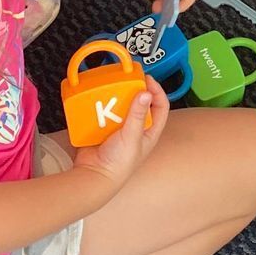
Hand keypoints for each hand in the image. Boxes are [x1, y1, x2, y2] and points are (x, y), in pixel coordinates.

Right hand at [74, 77, 170, 193]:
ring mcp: (119, 128)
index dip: (157, 91)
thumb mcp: (132, 136)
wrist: (94, 175)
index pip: (161, 106)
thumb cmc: (119, 164)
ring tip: (112, 88)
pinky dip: (101, 105)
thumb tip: (147, 93)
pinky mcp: (104, 128)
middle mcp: (136, 128)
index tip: (147, 79)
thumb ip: (138, 115)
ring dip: (117, 97)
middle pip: (140, 103)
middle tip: (128, 79)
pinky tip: (98, 99)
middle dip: (135, 90)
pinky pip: (103, 112)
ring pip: (121, 105)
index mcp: (149, 131)